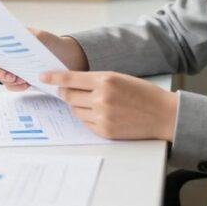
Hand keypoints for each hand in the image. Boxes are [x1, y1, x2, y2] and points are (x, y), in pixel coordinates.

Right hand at [0, 28, 88, 90]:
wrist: (69, 58)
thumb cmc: (53, 44)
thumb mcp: (40, 37)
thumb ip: (26, 37)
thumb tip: (14, 38)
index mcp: (11, 43)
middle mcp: (10, 56)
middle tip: (9, 75)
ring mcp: (16, 69)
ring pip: (2, 78)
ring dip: (9, 81)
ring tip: (21, 80)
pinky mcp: (23, 80)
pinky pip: (13, 87)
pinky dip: (17, 87)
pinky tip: (26, 85)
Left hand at [41, 70, 178, 140]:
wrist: (162, 114)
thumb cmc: (142, 93)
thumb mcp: (119, 78)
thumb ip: (96, 80)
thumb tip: (71, 84)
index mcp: (105, 80)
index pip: (71, 78)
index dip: (54, 77)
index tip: (43, 76)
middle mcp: (101, 98)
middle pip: (69, 95)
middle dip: (65, 93)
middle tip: (66, 91)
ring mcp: (102, 116)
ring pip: (75, 110)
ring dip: (77, 106)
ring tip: (92, 103)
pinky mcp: (105, 131)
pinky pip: (85, 123)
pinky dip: (87, 117)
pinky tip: (99, 113)